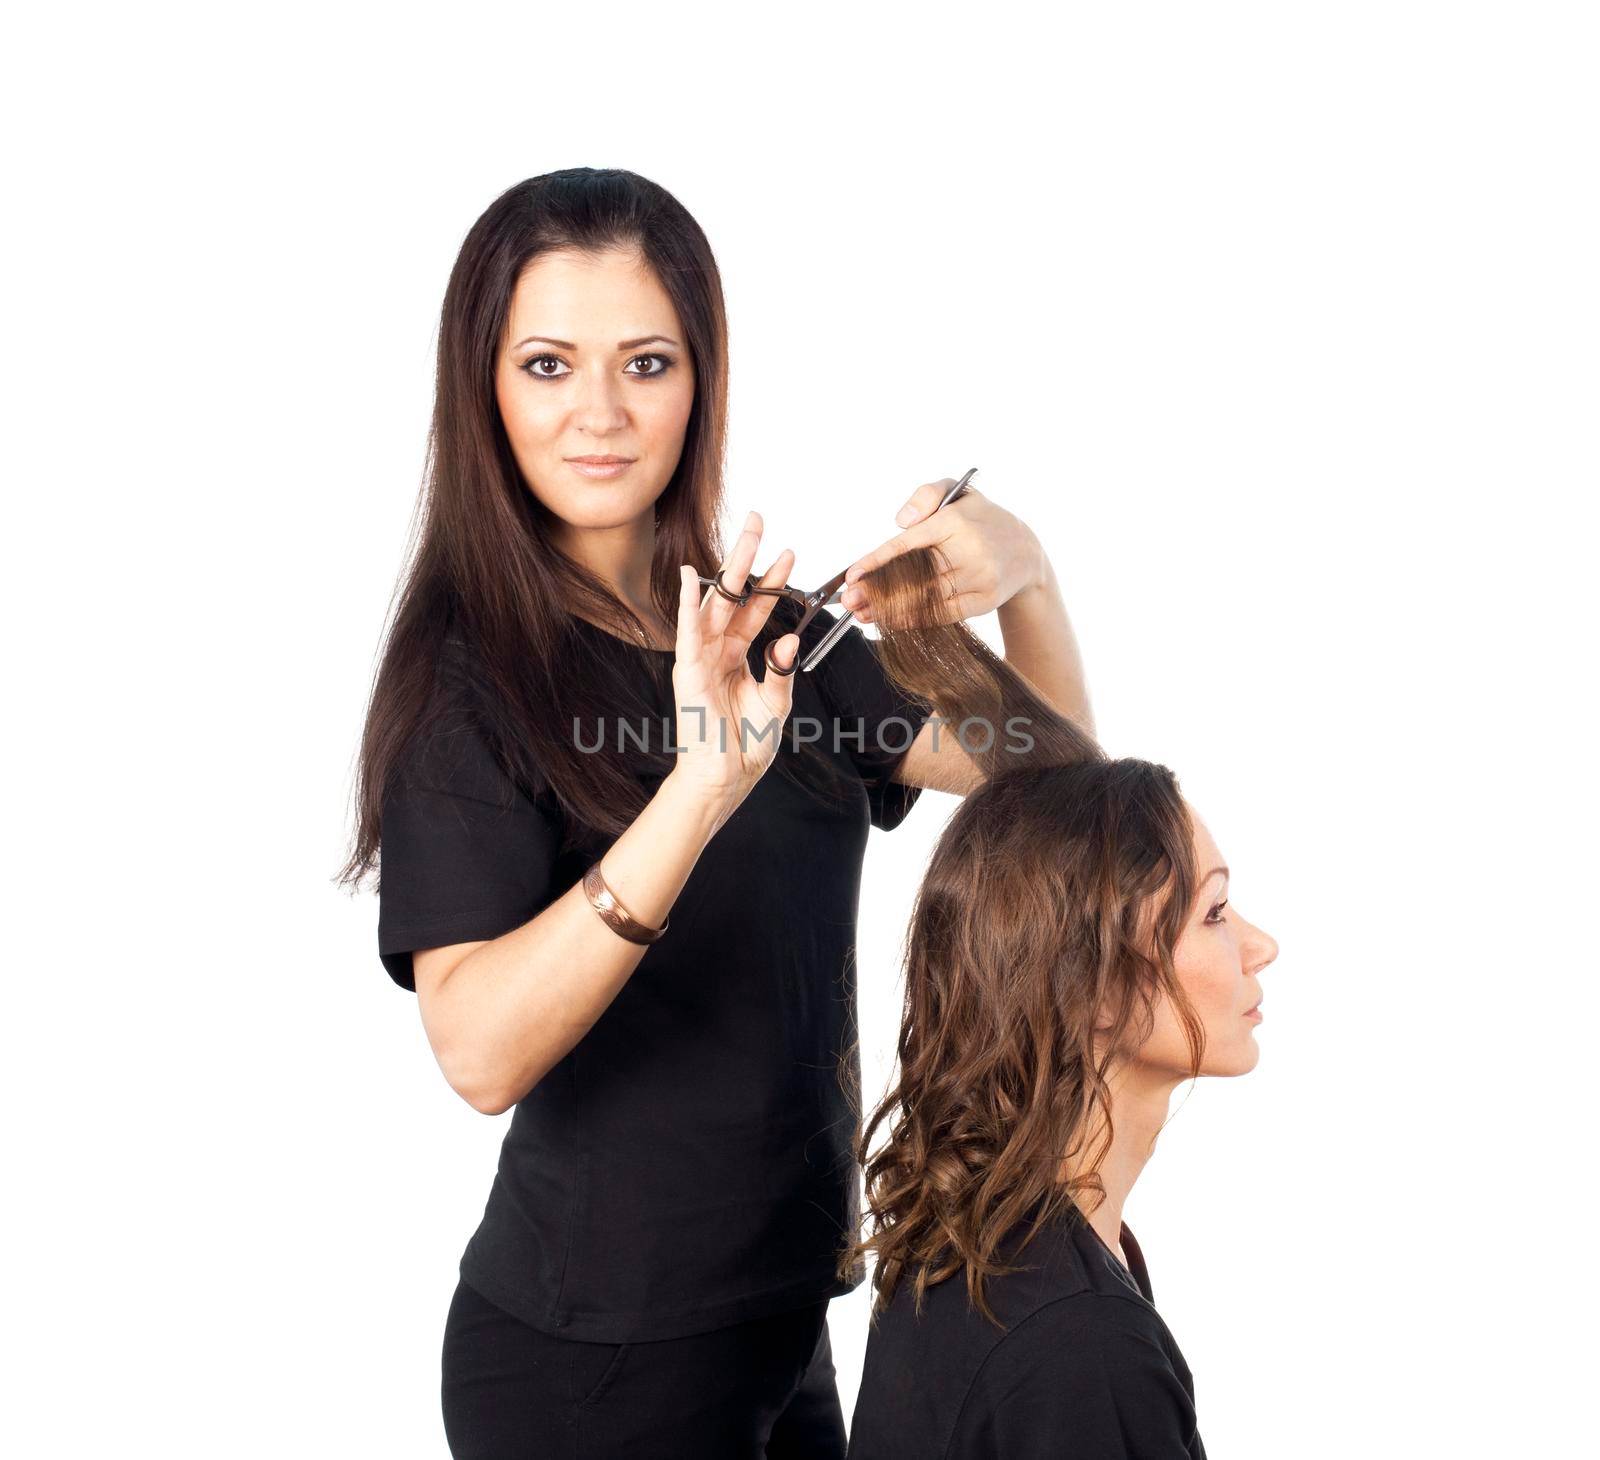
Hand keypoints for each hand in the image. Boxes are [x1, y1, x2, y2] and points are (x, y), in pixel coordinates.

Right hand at [669, 510, 800, 820]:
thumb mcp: (776, 703)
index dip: (772, 582)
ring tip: (746, 534)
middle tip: (758, 518)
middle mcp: (717, 650)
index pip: (756, 609)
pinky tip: (688, 578)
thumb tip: (790, 638)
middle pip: (733, 594)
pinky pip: (687, 632)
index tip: (790, 553)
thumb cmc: (747, 745)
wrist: (725, 779)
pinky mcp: (688, 672)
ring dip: (728, 567)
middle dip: (746, 555)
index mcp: (737, 656)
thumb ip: (782, 669)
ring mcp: (700, 658)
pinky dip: (686, 605)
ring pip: (715, 603)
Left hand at [838, 478, 1045, 625]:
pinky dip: (915, 619)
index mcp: (956, 521)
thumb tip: (900, 520)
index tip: (853, 575)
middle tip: (850, 601)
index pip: (909, 544)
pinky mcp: (985, 601)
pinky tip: (892, 621)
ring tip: (863, 614)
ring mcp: (980, 578)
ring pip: (926, 598)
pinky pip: (944, 614)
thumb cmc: (980, 520)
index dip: (877, 561)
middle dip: (877, 591)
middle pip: (914, 576)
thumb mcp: (957, 492)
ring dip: (890, 610)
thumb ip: (926, 495)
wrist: (1026, 552)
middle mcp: (970, 550)